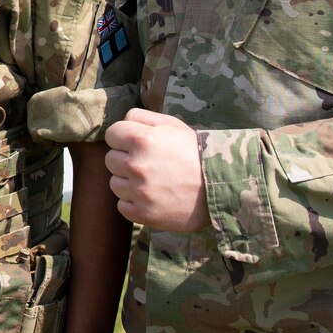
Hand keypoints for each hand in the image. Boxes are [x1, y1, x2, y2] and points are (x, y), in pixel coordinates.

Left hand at [105, 107, 206, 232]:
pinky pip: (122, 205)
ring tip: (152, 181)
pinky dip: (134, 202)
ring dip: (129, 182)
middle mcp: (136, 165)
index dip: (123, 138)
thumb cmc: (195, 153)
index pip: (111, 134)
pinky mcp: (142, 213)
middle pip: (111, 160)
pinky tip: (152, 197)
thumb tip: (123, 122)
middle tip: (149, 164)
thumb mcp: (173, 125)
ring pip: (115, 183)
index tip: (137, 144)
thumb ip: (143, 118)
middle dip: (126, 160)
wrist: (221, 187)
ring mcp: (138, 191)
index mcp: (142, 139)